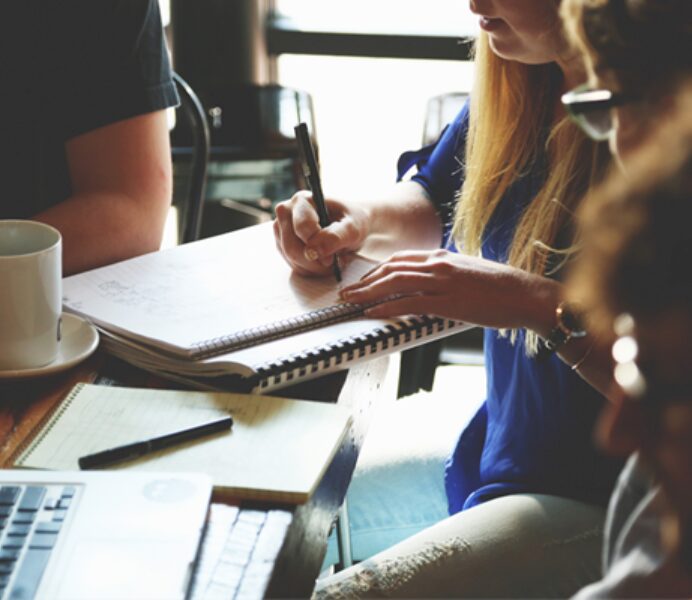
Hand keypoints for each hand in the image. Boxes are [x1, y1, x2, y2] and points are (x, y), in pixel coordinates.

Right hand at [273, 191, 368, 276]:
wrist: (350, 226)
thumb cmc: (352, 222)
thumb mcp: (353, 228)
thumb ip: (336, 237)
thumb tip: (314, 251)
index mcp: (302, 200)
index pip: (302, 228)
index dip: (317, 246)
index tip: (333, 257)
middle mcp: (286, 212)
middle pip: (292, 247)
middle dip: (314, 261)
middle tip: (332, 262)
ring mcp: (281, 229)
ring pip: (291, 258)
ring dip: (313, 267)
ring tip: (330, 260)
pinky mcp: (282, 244)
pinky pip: (292, 264)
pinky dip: (309, 269)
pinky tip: (322, 262)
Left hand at [340, 249, 558, 330]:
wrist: (526, 294)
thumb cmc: (501, 287)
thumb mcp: (468, 272)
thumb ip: (446, 275)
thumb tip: (429, 286)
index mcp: (443, 256)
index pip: (400, 259)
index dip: (377, 270)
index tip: (363, 280)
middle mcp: (439, 264)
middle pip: (391, 268)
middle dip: (365, 281)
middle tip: (347, 292)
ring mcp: (443, 281)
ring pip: (395, 282)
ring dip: (368, 292)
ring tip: (351, 301)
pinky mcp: (448, 301)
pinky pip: (409, 302)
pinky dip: (387, 307)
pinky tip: (373, 312)